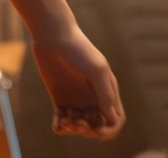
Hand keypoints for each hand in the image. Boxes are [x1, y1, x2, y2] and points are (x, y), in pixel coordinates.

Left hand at [32, 26, 124, 140]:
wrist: (53, 36)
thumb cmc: (78, 50)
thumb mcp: (96, 70)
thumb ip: (105, 94)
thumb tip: (112, 120)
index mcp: (107, 90)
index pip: (115, 119)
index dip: (109, 130)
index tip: (97, 130)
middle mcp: (93, 97)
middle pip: (97, 126)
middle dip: (89, 130)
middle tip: (77, 122)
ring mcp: (76, 99)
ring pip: (80, 126)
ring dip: (74, 130)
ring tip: (66, 121)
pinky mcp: (59, 99)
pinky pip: (62, 121)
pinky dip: (60, 127)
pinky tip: (58, 123)